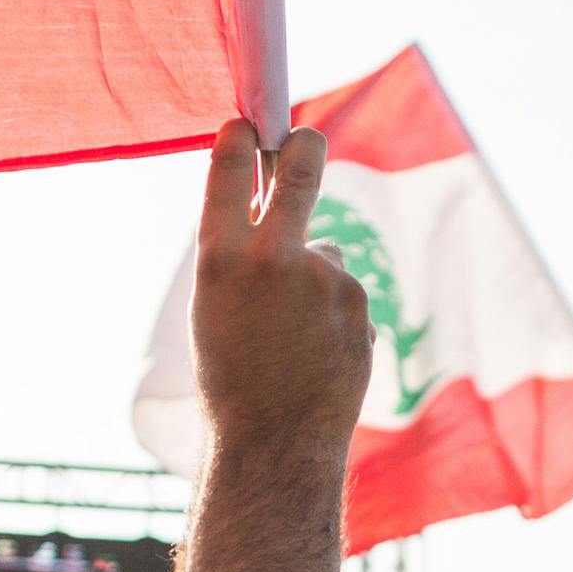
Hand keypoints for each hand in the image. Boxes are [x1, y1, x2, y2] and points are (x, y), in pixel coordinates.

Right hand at [188, 120, 369, 451]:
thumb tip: (277, 194)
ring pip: (322, 253)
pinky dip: (330, 313)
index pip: (230, 170)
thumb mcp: (213, 306)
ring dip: (311, 279)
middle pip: (302, 168)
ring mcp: (324, 278)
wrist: (275, 445)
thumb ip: (239, 252)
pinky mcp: (359, 302)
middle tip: (304, 139)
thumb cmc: (231, 377)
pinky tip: (313, 352)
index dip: (240, 139)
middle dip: (305, 146)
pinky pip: (341, 291)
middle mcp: (274, 258)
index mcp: (219, 259)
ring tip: (290, 338)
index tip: (246, 126)